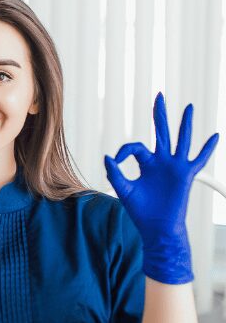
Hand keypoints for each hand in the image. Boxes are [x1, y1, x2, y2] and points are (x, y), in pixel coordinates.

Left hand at [104, 92, 218, 283]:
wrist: (156, 227)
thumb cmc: (140, 210)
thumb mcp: (123, 189)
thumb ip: (114, 173)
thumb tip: (107, 156)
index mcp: (145, 163)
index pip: (135, 146)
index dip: (124, 150)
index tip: (116, 161)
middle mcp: (161, 161)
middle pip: (161, 132)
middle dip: (160, 114)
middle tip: (159, 95)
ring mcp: (175, 166)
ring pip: (181, 139)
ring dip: (184, 124)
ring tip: (189, 107)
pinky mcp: (186, 175)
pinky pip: (199, 159)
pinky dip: (207, 148)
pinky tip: (215, 136)